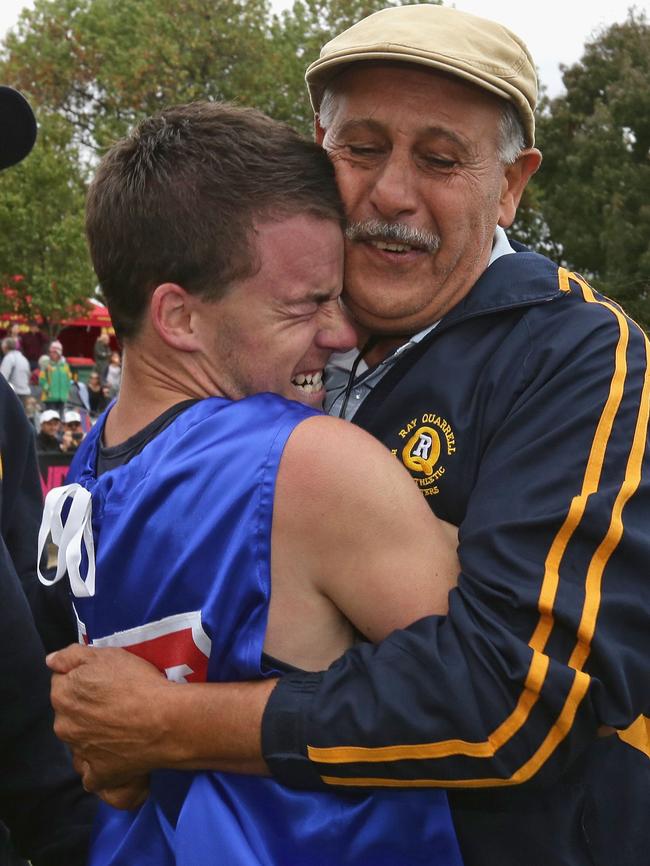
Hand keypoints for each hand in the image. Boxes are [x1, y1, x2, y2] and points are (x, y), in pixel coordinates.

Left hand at [47, 644, 169, 789]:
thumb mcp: (106, 655)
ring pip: (80, 740)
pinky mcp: (98, 774)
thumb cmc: (137, 683)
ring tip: (121, 726)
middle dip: (84, 707)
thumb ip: (71, 656)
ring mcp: (80, 752)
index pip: (62, 683)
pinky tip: (115, 755)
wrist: (165, 720)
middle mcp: (64, 726)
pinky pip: (91, 773)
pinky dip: (99, 766)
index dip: (83, 679)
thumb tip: (51, 662)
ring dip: (92, 734)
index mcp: (62, 696)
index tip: (103, 680)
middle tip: (113, 701)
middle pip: (69, 713)